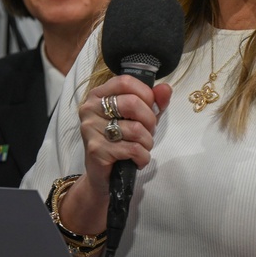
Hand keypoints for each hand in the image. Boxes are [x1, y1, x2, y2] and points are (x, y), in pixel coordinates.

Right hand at [78, 76, 172, 198]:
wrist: (104, 174)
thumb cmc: (123, 140)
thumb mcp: (141, 117)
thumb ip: (155, 100)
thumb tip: (165, 89)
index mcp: (99, 95)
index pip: (125, 81)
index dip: (145, 93)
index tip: (150, 107)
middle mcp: (90, 108)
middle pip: (132, 103)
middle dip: (150, 120)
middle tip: (148, 131)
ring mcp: (90, 129)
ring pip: (135, 129)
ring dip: (147, 142)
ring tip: (141, 147)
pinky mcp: (96, 150)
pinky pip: (133, 148)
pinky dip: (143, 156)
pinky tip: (137, 159)